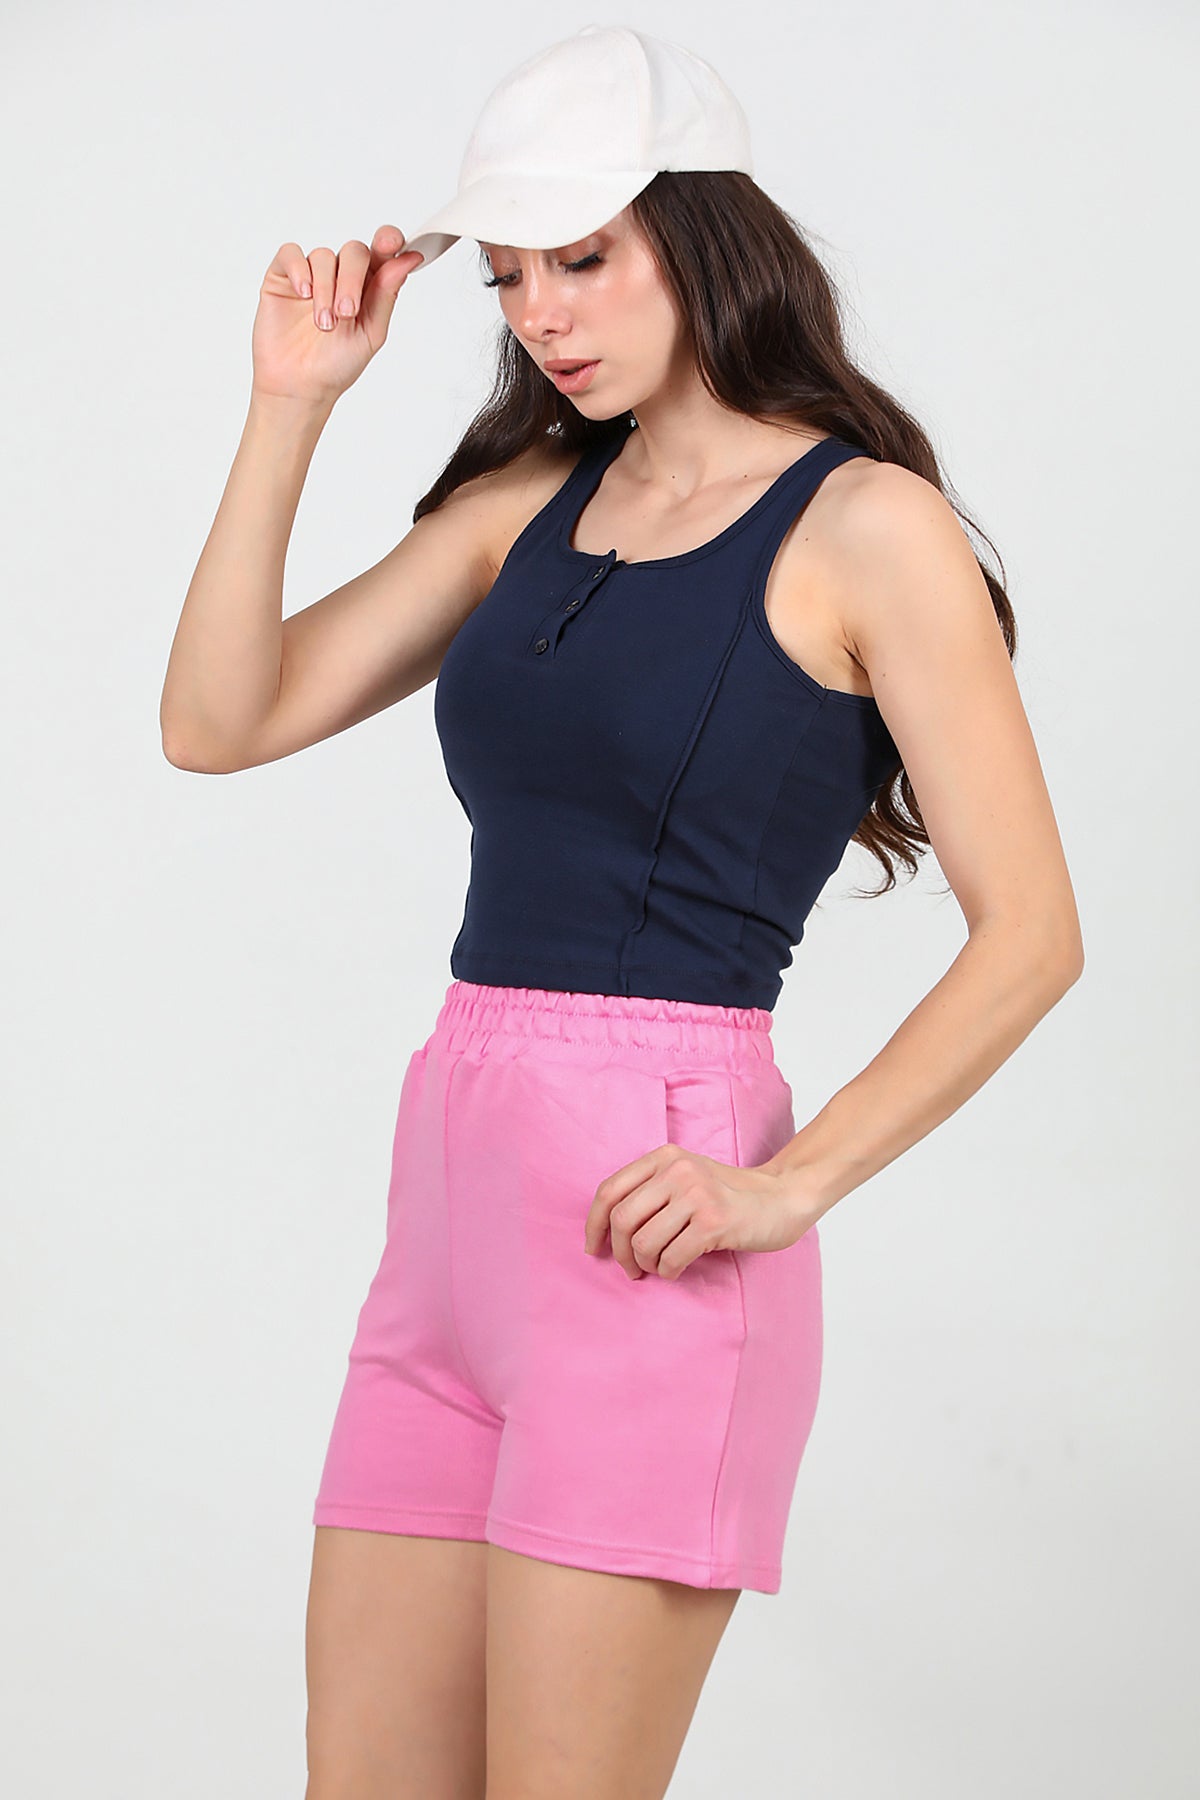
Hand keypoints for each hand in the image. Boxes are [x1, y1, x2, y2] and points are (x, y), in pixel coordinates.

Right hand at [250, 224, 424, 406]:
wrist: (300, 386)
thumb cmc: (336, 364)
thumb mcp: (371, 332)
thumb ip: (386, 294)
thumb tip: (407, 260)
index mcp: (368, 287)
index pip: (382, 253)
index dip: (389, 241)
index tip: (391, 244)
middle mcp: (341, 276)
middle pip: (354, 251)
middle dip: (352, 279)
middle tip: (346, 312)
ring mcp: (312, 274)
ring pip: (324, 256)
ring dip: (325, 289)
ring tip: (323, 323)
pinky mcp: (282, 276)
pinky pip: (291, 254)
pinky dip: (299, 270)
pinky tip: (303, 293)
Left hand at [583, 1143, 817, 1280]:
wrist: (781, 1198)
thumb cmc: (727, 1195)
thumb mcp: (686, 1177)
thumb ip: (650, 1191)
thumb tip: (605, 1230)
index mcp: (664, 1157)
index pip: (609, 1191)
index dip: (593, 1224)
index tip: (594, 1248)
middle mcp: (677, 1170)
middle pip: (622, 1220)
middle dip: (620, 1253)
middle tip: (632, 1269)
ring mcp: (697, 1194)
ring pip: (645, 1242)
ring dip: (647, 1265)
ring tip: (660, 1267)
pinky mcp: (715, 1221)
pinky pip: (672, 1258)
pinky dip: (669, 1271)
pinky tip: (677, 1269)